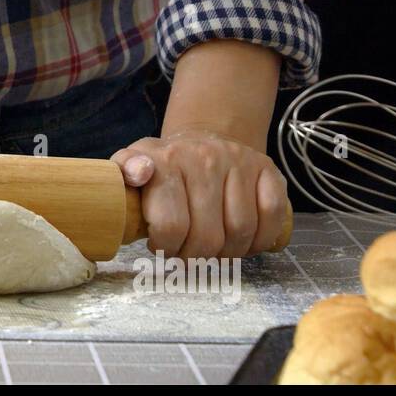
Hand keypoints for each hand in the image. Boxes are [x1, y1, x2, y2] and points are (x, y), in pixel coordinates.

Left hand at [111, 130, 287, 257]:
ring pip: (241, 231)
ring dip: (227, 253)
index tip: (162, 246)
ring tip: (212, 249)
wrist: (203, 140)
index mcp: (166, 161)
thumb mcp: (131, 164)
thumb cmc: (164, 166)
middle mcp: (204, 158)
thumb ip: (123, 171)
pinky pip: (272, 215)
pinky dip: (260, 238)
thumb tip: (138, 173)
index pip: (171, 225)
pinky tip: (242, 241)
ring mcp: (239, 162)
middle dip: (195, 256)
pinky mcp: (267, 169)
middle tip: (187, 253)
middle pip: (208, 236)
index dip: (166, 248)